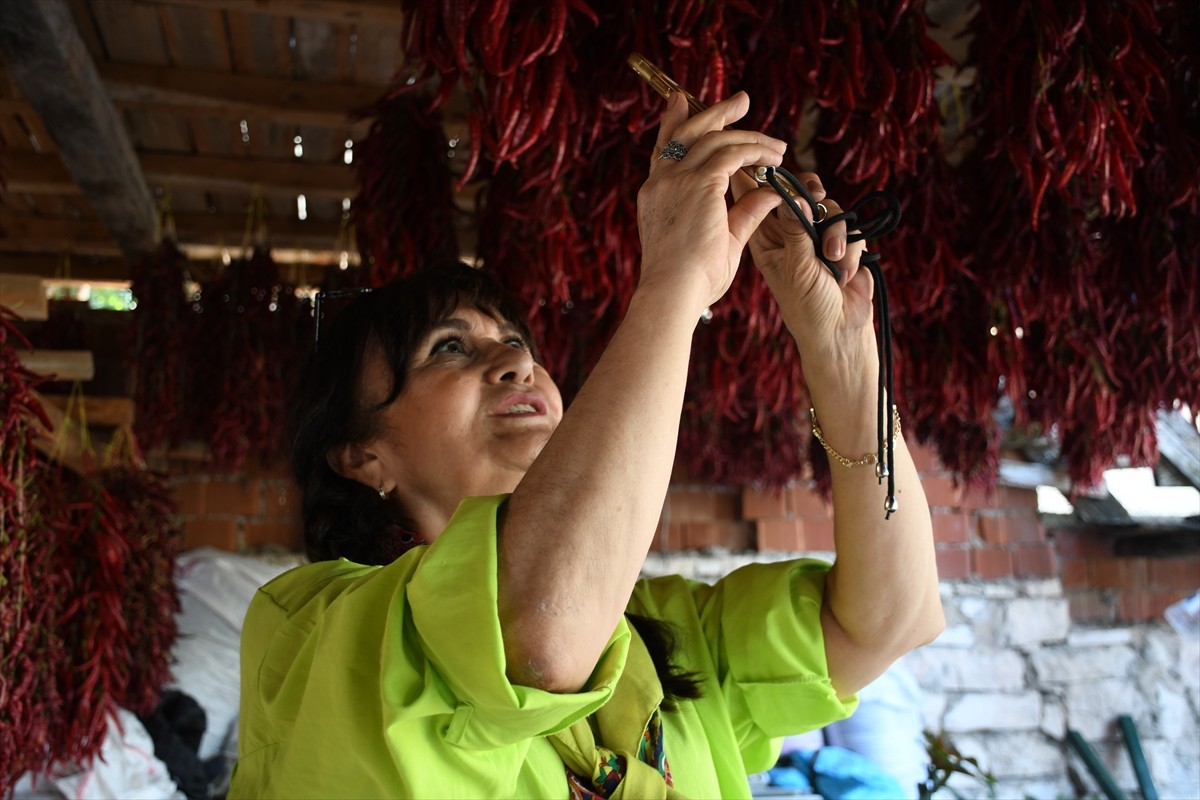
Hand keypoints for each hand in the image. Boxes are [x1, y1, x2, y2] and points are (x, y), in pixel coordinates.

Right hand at [636, 91, 786, 310]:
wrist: (673, 293)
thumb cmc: (690, 281)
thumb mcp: (719, 240)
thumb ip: (742, 214)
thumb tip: (768, 193)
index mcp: (655, 194)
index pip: (664, 148)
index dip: (674, 122)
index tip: (681, 101)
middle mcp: (661, 181)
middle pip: (688, 132)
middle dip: (715, 112)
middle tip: (742, 101)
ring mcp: (677, 180)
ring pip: (715, 138)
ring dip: (748, 135)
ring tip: (775, 141)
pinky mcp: (699, 184)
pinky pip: (732, 153)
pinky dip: (755, 151)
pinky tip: (774, 158)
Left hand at [733, 171, 876, 373]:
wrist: (841, 331)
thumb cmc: (807, 307)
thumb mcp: (797, 267)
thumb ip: (796, 230)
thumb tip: (793, 196)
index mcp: (767, 239)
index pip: (758, 198)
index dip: (761, 177)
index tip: (770, 163)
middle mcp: (790, 233)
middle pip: (798, 191)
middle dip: (809, 192)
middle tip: (815, 195)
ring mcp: (817, 237)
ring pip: (828, 207)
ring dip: (834, 232)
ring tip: (833, 258)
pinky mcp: (843, 243)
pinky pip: (849, 227)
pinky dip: (850, 248)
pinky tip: (844, 272)